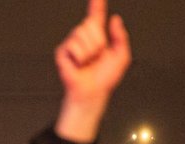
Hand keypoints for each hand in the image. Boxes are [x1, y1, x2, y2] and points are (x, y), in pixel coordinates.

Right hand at [54, 0, 131, 142]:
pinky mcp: (62, 52)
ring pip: (81, 34)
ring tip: (87, 62)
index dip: (96, 3)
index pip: (96, 15)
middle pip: (90, 25)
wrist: (92, 93)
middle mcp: (83, 38)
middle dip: (98, 41)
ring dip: (89, 51)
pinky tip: (79, 65)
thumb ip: (121, 37)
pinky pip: (74, 46)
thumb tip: (115, 19)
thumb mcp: (121, 57)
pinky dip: (80, 57)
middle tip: (96, 57)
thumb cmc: (105, 79)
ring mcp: (72, 43)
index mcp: (97, 37)